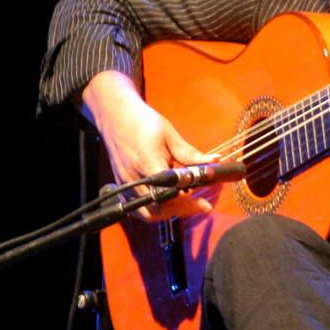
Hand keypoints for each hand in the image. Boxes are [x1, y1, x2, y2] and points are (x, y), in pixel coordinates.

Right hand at [81, 70, 215, 220]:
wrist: (116, 116)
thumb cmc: (143, 122)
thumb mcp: (170, 135)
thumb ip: (190, 154)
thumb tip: (214, 162)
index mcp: (147, 162)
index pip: (168, 190)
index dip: (186, 200)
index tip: (204, 203)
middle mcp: (133, 178)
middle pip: (157, 208)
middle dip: (181, 210)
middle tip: (201, 205)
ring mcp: (125, 185)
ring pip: (147, 213)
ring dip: (169, 212)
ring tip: (187, 203)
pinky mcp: (122, 187)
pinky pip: (139, 208)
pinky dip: (155, 209)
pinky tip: (169, 202)